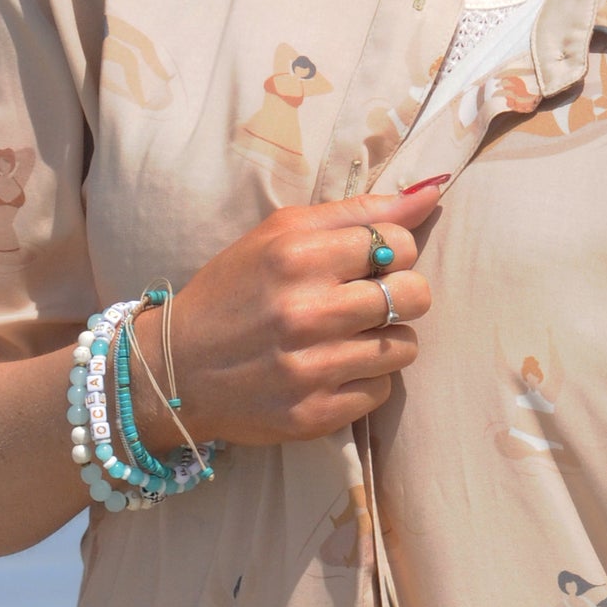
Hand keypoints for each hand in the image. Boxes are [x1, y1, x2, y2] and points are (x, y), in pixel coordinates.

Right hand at [160, 185, 444, 449]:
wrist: (174, 370)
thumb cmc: (232, 293)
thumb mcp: (279, 234)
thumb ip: (357, 212)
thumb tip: (432, 191)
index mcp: (295, 257)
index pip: (398, 246)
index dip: (393, 254)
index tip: (367, 264)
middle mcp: (305, 312)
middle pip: (414, 295)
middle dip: (401, 295)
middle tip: (367, 301)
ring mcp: (311, 368)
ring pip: (405, 346)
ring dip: (385, 340)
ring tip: (348, 337)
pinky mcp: (314, 414)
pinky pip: (382, 391)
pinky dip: (365, 380)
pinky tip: (332, 370)